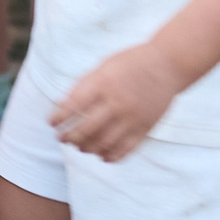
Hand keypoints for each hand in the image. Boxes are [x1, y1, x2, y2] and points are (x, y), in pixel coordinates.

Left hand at [50, 42, 189, 162]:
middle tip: (62, 139)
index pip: (73, 106)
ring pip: (104, 143)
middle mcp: (117, 102)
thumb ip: (84, 85)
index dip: (59, 118)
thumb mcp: (104, 66)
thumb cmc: (131, 63)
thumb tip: (62, 107)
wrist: (168, 64)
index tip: (51, 123)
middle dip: (69, 137)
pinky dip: (111, 157)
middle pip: (86, 129)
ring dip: (87, 149)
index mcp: (104, 83)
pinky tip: (102, 156)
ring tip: (79, 147)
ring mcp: (132, 117)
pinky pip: (125, 149)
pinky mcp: (145, 128)